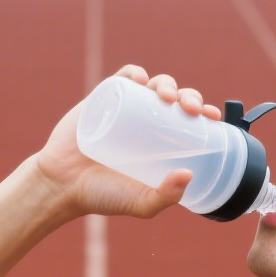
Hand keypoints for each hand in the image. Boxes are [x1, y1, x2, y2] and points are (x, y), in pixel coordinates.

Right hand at [32, 65, 223, 219]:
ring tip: (166, 96)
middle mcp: (148, 123)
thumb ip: (164, 196)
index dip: (205, 114)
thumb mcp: (140, 203)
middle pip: (177, 100)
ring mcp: (126, 108)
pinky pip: (123, 78)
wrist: (62, 184)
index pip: (190, 123)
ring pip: (155, 85)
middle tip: (190, 109)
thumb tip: (189, 175)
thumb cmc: (103, 196)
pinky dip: (135, 73)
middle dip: (190, 97)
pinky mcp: (103, 98)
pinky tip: (142, 78)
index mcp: (162, 144)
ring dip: (167, 84)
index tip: (213, 118)